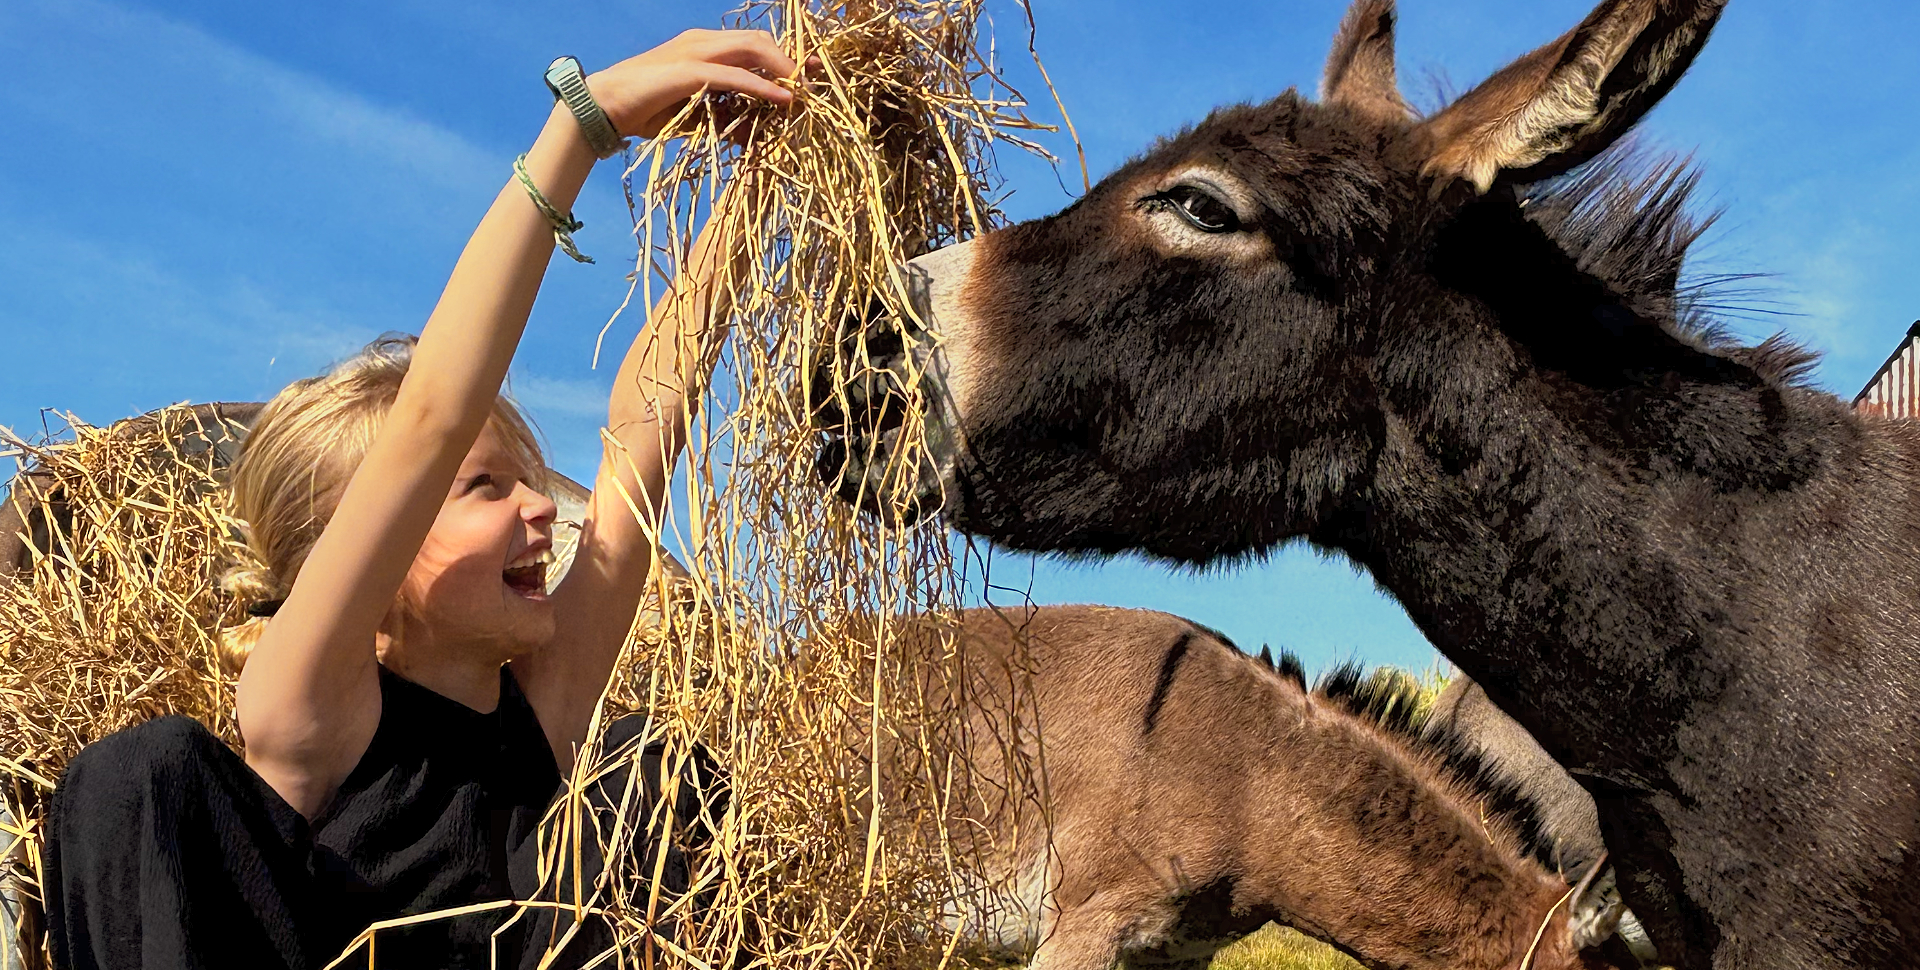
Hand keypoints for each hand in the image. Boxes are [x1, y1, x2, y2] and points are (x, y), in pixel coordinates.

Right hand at [586, 29, 799, 139]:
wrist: (604, 108)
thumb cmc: (647, 111)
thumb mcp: (696, 115)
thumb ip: (724, 117)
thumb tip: (753, 134)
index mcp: (704, 47)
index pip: (754, 44)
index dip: (784, 56)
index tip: (809, 74)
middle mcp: (702, 43)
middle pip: (760, 41)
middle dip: (791, 59)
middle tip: (815, 81)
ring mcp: (696, 53)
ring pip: (752, 50)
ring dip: (782, 70)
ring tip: (803, 91)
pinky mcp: (689, 71)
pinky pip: (735, 76)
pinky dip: (762, 87)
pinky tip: (783, 99)